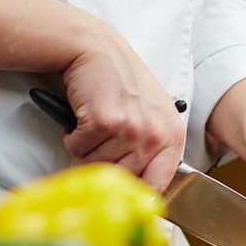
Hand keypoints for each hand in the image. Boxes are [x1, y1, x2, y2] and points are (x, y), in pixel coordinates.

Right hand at [60, 21, 184, 191]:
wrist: (97, 49)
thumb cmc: (120, 83)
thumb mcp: (149, 116)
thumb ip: (151, 152)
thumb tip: (138, 195)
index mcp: (172, 135)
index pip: (155, 187)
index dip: (131, 194)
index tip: (117, 193)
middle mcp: (156, 134)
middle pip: (120, 181)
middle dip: (101, 166)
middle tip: (97, 143)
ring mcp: (131, 128)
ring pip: (96, 166)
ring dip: (85, 150)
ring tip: (92, 124)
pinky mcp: (105, 121)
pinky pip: (78, 149)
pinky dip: (72, 136)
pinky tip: (82, 115)